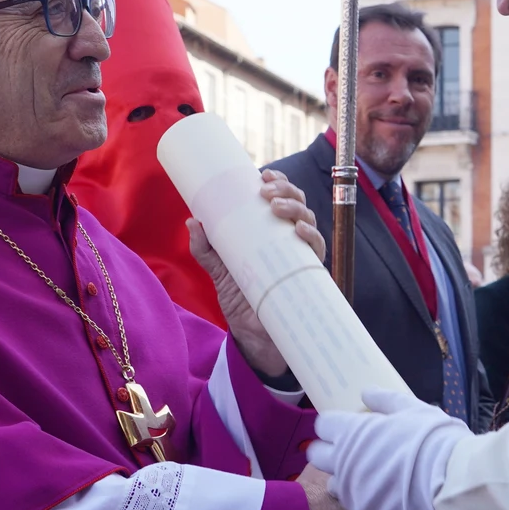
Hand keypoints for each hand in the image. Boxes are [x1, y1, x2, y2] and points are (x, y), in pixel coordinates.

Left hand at [189, 170, 323, 376]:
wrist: (253, 335)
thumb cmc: (241, 296)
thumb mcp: (218, 269)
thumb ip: (205, 248)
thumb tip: (192, 221)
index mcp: (272, 231)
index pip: (282, 198)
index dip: (279, 181)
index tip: (263, 174)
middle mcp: (290, 240)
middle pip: (298, 204)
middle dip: (286, 190)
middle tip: (266, 191)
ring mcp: (301, 256)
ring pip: (308, 222)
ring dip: (295, 208)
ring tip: (275, 206)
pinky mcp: (307, 275)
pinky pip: (316, 251)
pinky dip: (311, 237)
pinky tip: (299, 230)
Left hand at [308, 389, 465, 509]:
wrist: (452, 484)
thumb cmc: (433, 440)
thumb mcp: (413, 410)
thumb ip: (385, 400)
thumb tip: (366, 392)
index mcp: (352, 433)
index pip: (324, 424)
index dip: (335, 425)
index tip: (349, 428)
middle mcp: (344, 462)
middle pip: (317, 456)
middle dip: (329, 452)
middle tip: (352, 452)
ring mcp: (352, 492)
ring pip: (333, 484)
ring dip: (345, 479)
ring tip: (370, 477)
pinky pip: (355, 506)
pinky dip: (365, 500)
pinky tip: (385, 496)